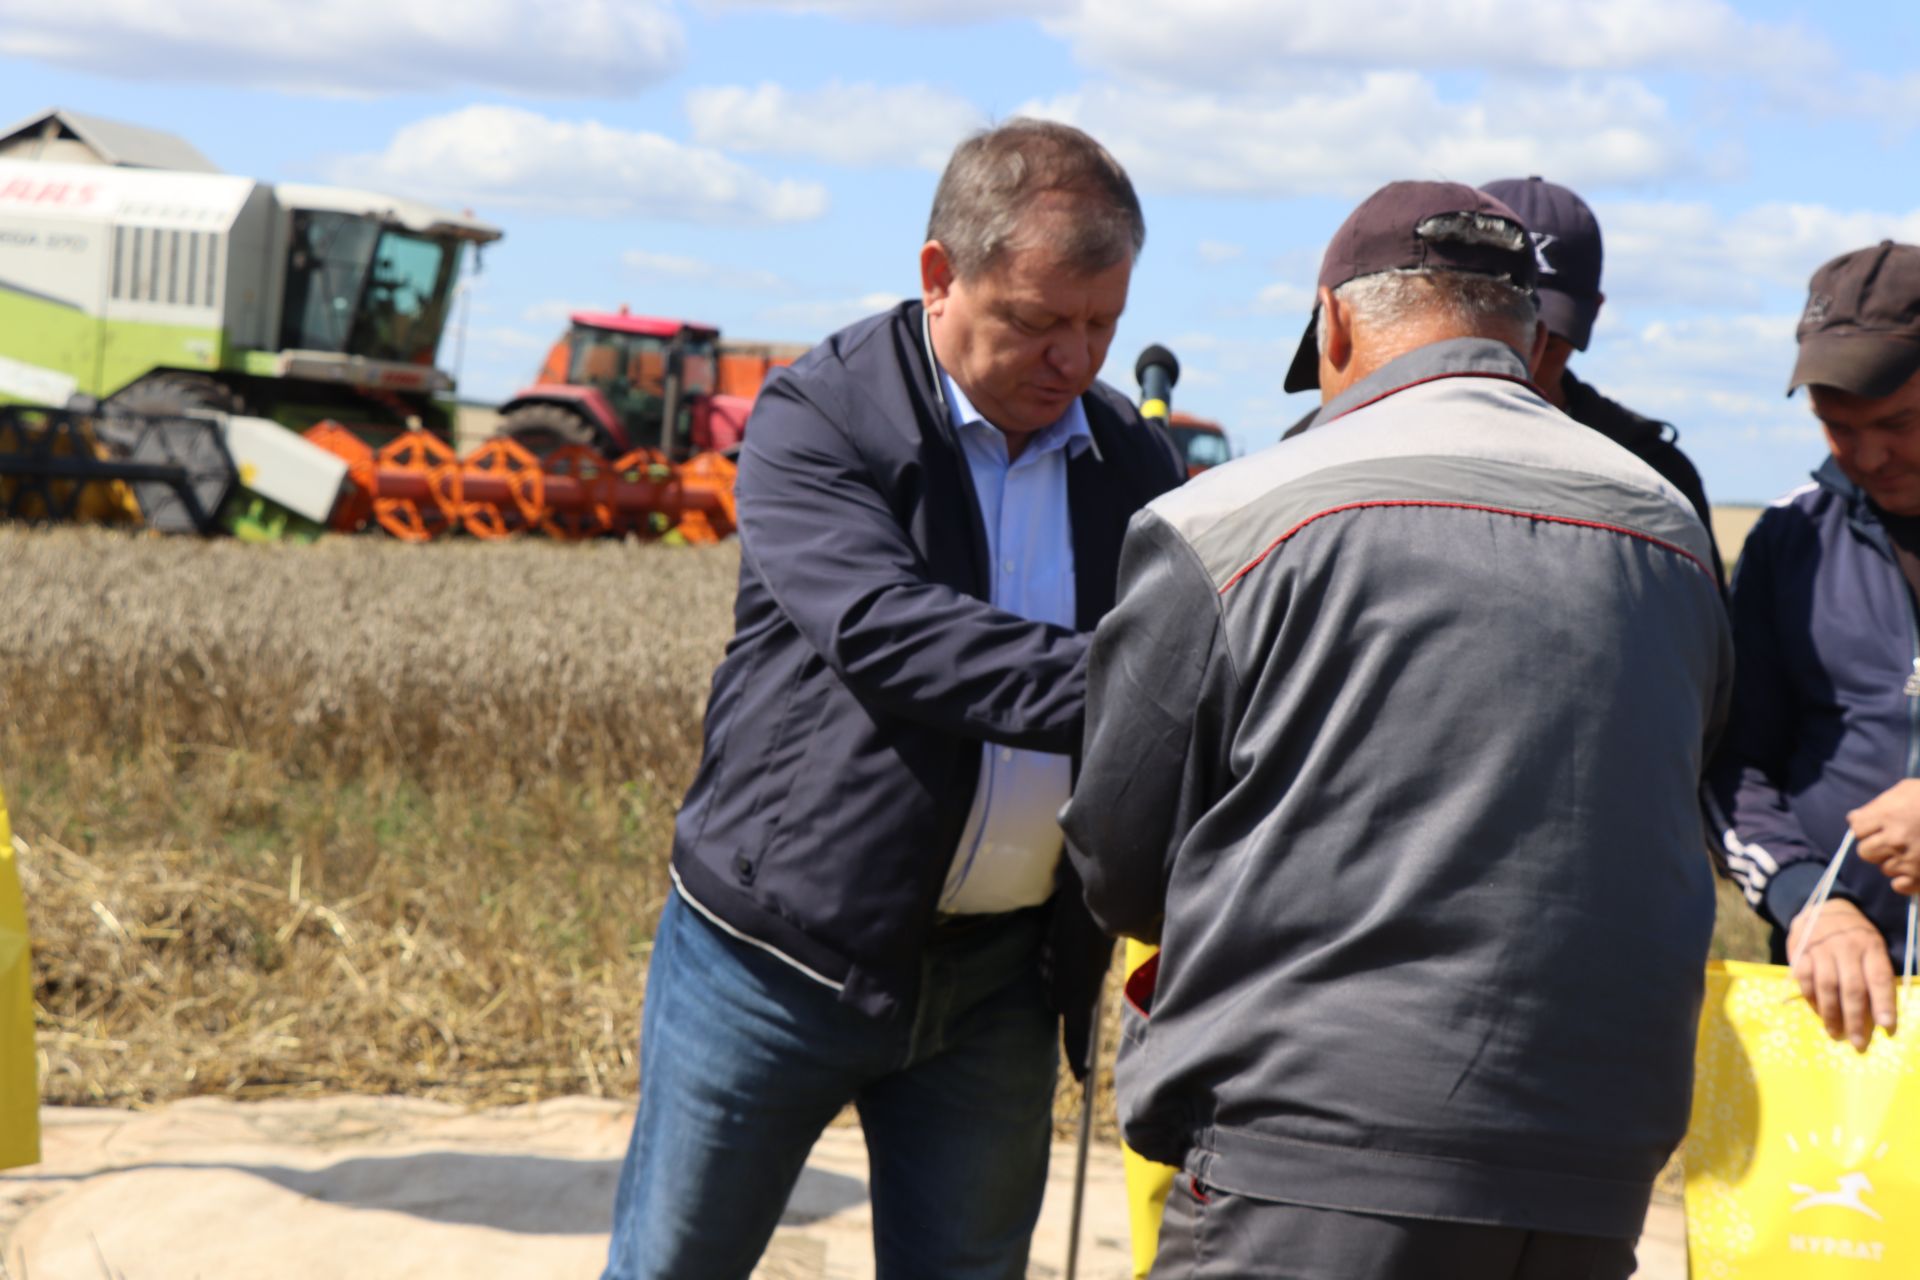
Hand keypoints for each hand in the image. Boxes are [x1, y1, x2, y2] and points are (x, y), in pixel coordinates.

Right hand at [1788, 896, 1896, 1051]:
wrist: (1821, 907)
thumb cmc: (1854, 934)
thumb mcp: (1873, 944)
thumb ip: (1875, 972)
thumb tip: (1879, 1012)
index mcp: (1870, 945)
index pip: (1879, 978)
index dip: (1884, 1004)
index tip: (1887, 1028)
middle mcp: (1846, 947)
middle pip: (1852, 988)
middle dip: (1856, 1019)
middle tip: (1859, 1044)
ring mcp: (1821, 949)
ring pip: (1827, 987)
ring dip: (1832, 1015)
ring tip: (1836, 1035)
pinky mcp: (1800, 953)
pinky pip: (1806, 981)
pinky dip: (1812, 1000)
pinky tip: (1819, 1014)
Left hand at [1851, 779, 1919, 893]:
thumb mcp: (1905, 790)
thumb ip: (1877, 805)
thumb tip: (1854, 818)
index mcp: (1887, 817)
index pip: (1857, 829)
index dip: (1866, 827)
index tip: (1877, 826)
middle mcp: (1895, 840)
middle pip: (1865, 852)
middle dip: (1875, 847)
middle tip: (1893, 841)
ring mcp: (1909, 860)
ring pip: (1884, 868)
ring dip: (1894, 861)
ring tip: (1912, 850)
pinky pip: (1899, 886)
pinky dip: (1904, 880)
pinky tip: (1913, 869)